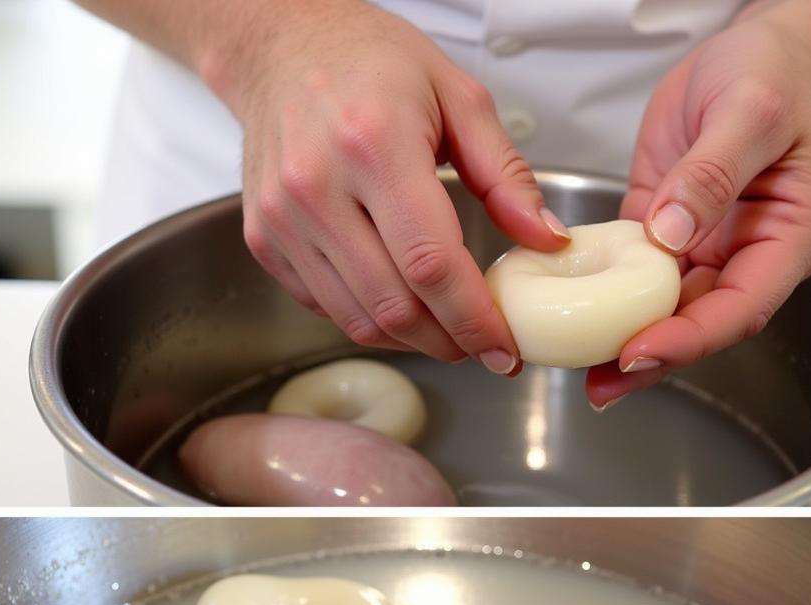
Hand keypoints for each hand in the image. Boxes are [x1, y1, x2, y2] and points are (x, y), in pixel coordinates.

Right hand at [230, 1, 568, 372]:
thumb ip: (506, 174)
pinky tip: (401, 305)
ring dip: (413, 340)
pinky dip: (371, 321)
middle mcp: (317, 186)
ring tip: (447, 330)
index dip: (474, 319)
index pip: (432, 264)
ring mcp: (282, 219)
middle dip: (449, 341)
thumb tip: (546, 240)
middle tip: (482, 345)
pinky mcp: (264, 240)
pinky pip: (326, 308)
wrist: (280, 48)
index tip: (504, 349)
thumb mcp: (458, 96)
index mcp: (374, 144)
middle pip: (396, 305)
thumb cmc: (370, 64)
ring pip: (359, 319)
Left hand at [586, 11, 810, 408]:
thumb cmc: (773, 73)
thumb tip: (672, 233)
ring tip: (580, 367)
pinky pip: (633, 277)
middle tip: (600, 387)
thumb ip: (713, 172)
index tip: (639, 353)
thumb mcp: (750, 110)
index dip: (690, 340)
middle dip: (651, 359)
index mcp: (789, 240)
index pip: (740, 309)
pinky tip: (573, 315)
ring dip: (624, 340)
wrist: (756, 50)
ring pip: (664, 312)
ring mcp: (706, 251)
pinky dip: (605, 300)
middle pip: (700, 326)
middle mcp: (748, 257)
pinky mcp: (666, 236)